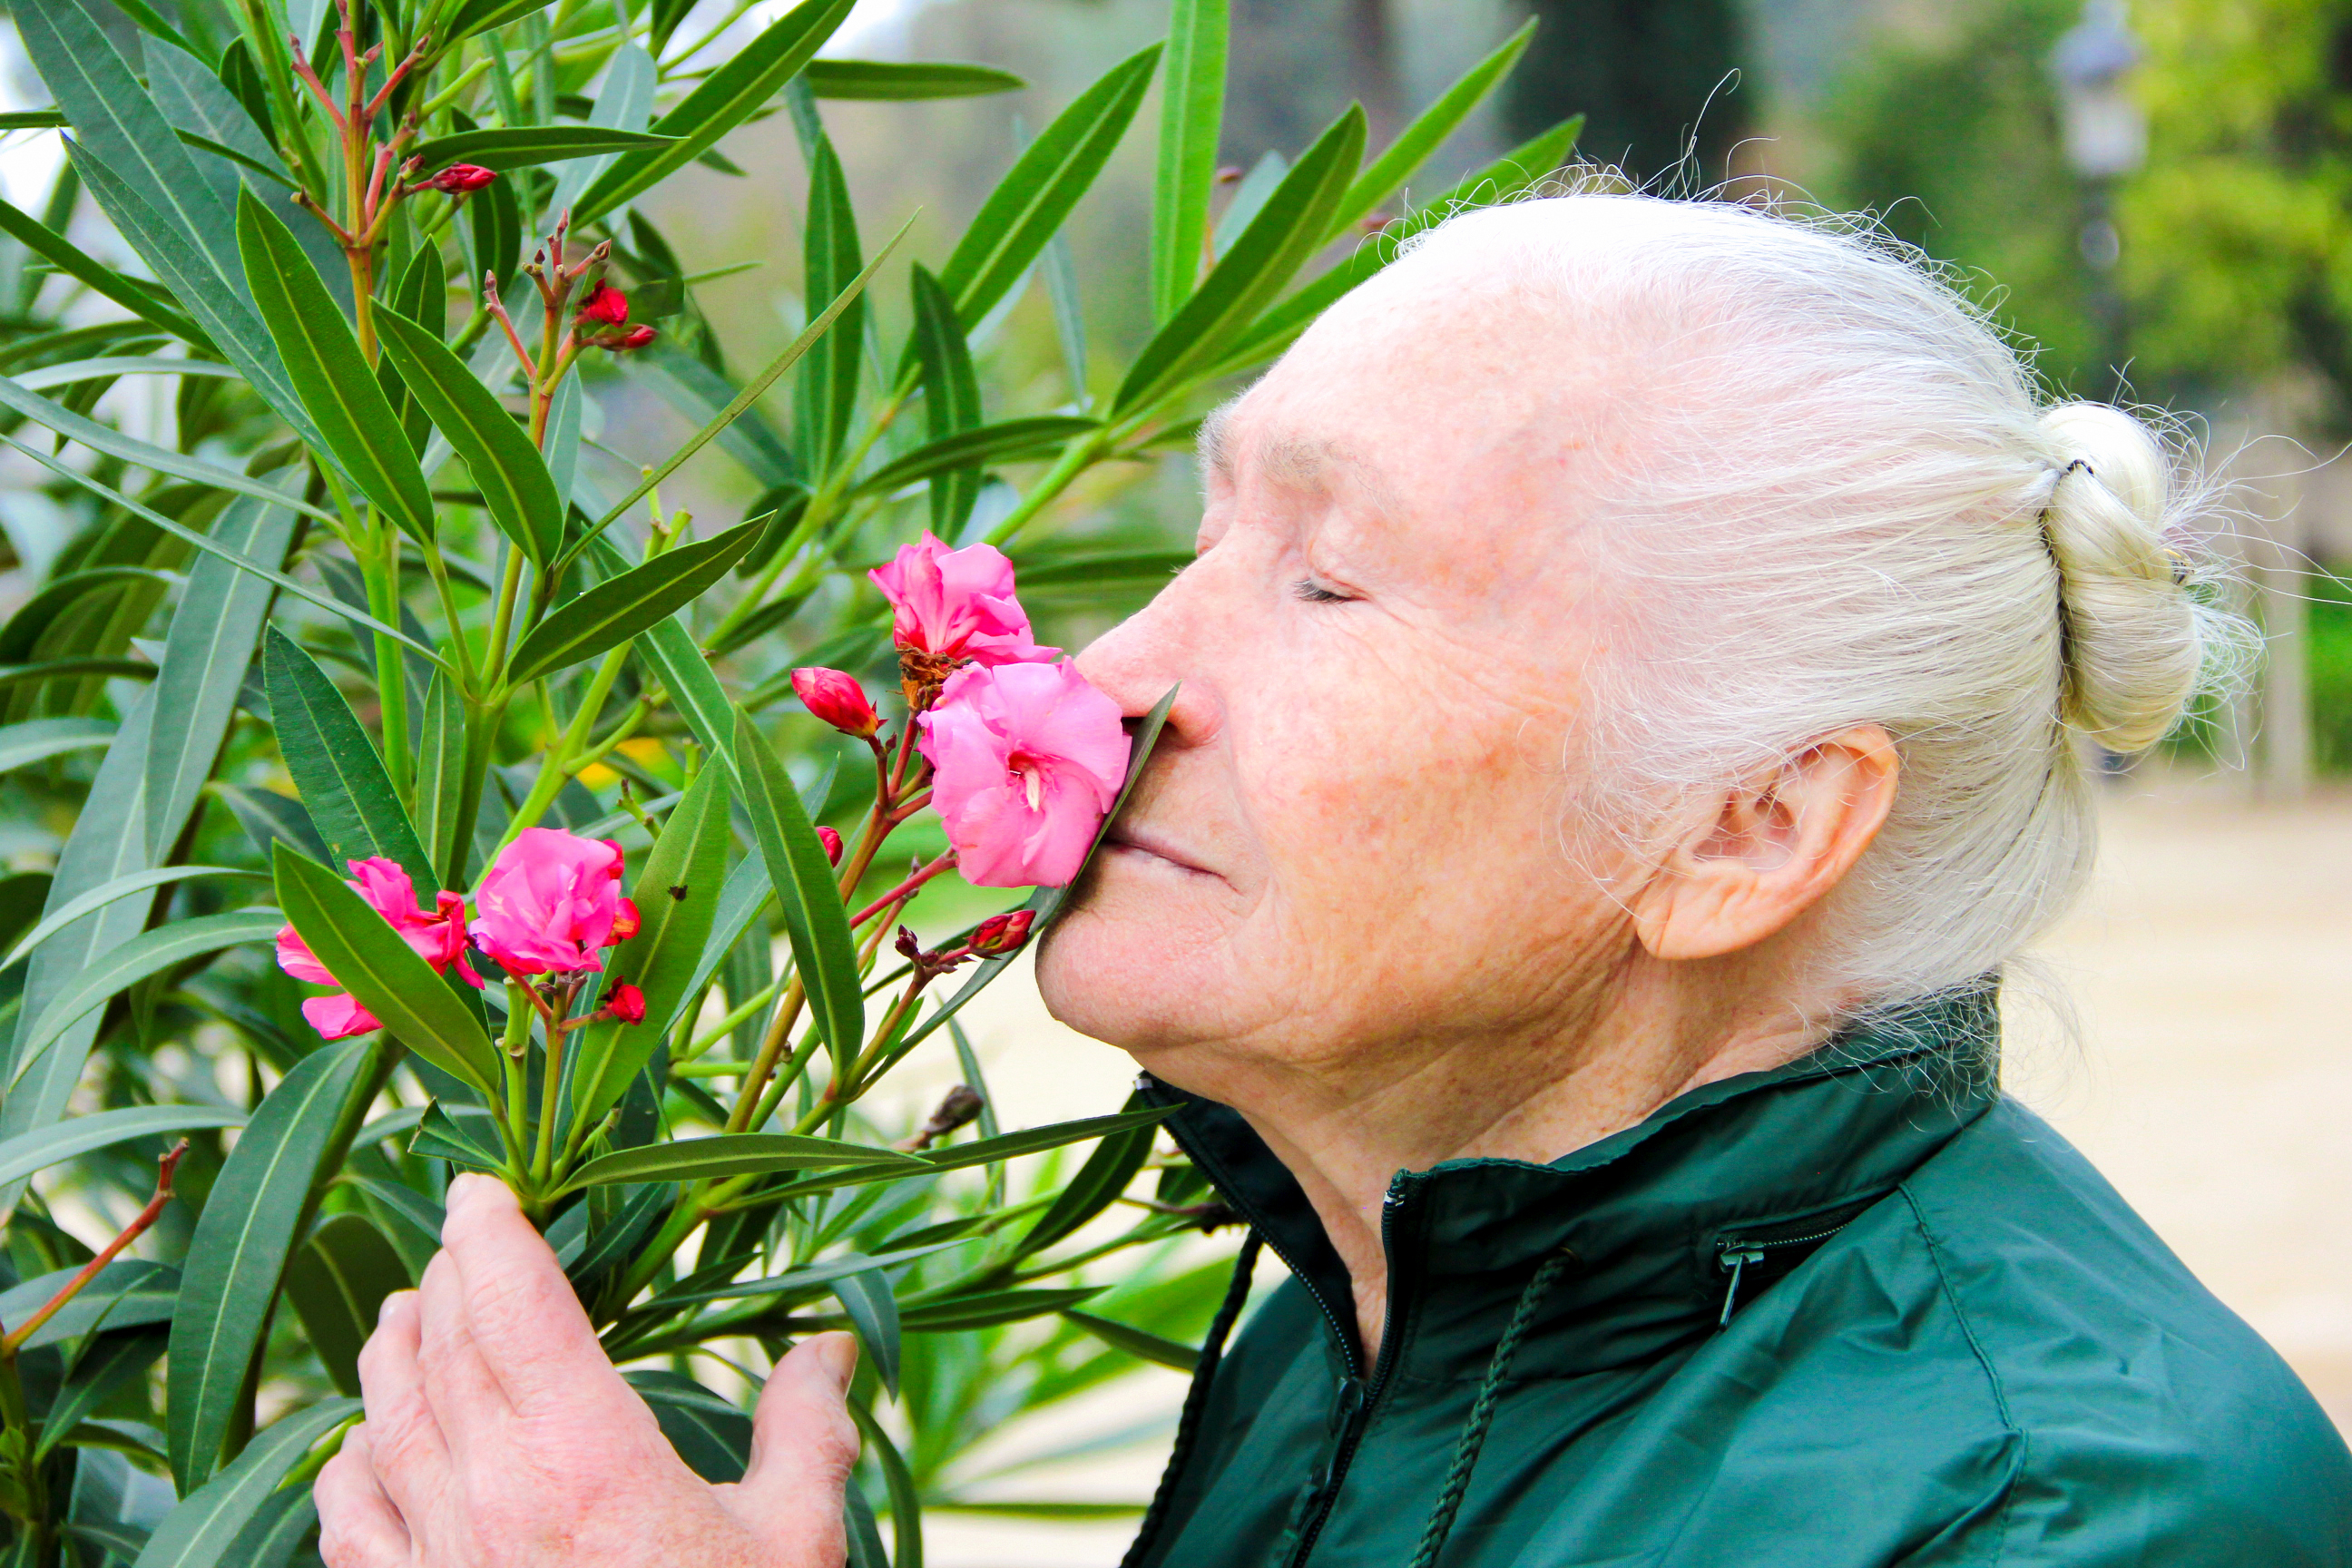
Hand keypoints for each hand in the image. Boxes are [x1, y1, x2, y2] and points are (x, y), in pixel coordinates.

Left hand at [315, 1174, 860, 1567]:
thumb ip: (807, 1432)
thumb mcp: (795, 1542)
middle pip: (439, 1345)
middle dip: (445, 1277)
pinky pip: (349, 1521)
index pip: (511, 1301)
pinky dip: (348, 1463)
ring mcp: (439, 1561)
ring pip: (384, 1419)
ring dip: (389, 1351)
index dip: (489, 1229)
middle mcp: (492, 1496)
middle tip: (461, 1240)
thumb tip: (828, 1347)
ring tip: (399, 1312)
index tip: (483, 1187)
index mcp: (587, 1458)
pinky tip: (358, 1450)